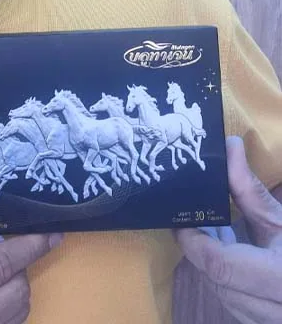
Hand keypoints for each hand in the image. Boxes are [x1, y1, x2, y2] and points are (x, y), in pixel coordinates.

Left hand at [175, 135, 281, 323]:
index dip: (192, 241)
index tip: (179, 218)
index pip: (219, 265)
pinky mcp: (263, 322)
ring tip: (213, 233)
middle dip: (200, 250)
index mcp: (278, 278)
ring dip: (213, 265)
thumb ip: (250, 190)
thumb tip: (228, 146)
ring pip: (224, 297)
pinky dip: (227, 280)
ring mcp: (266, 321)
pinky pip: (236, 304)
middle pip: (217, 282)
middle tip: (193, 221)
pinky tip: (230, 253)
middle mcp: (272, 310)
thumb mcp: (280, 219)